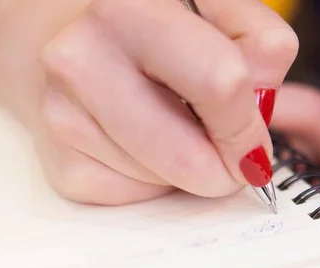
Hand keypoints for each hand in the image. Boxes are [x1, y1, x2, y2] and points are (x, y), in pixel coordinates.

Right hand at [0, 0, 297, 204]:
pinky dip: (155, 179)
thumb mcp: (215, 11)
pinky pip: (139, 197)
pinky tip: (139, 143)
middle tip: (226, 152)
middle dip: (224, 167)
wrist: (61, 41)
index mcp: (130, 9)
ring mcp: (63, 118)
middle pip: (191, 158)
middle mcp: (82, 60)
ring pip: (167, 182)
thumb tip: (257, 122)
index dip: (249, 125)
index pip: (222, 84)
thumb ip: (258, 49)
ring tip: (169, 125)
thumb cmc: (149, 30)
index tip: (254, 143)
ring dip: (187, 168)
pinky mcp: (61, 166)